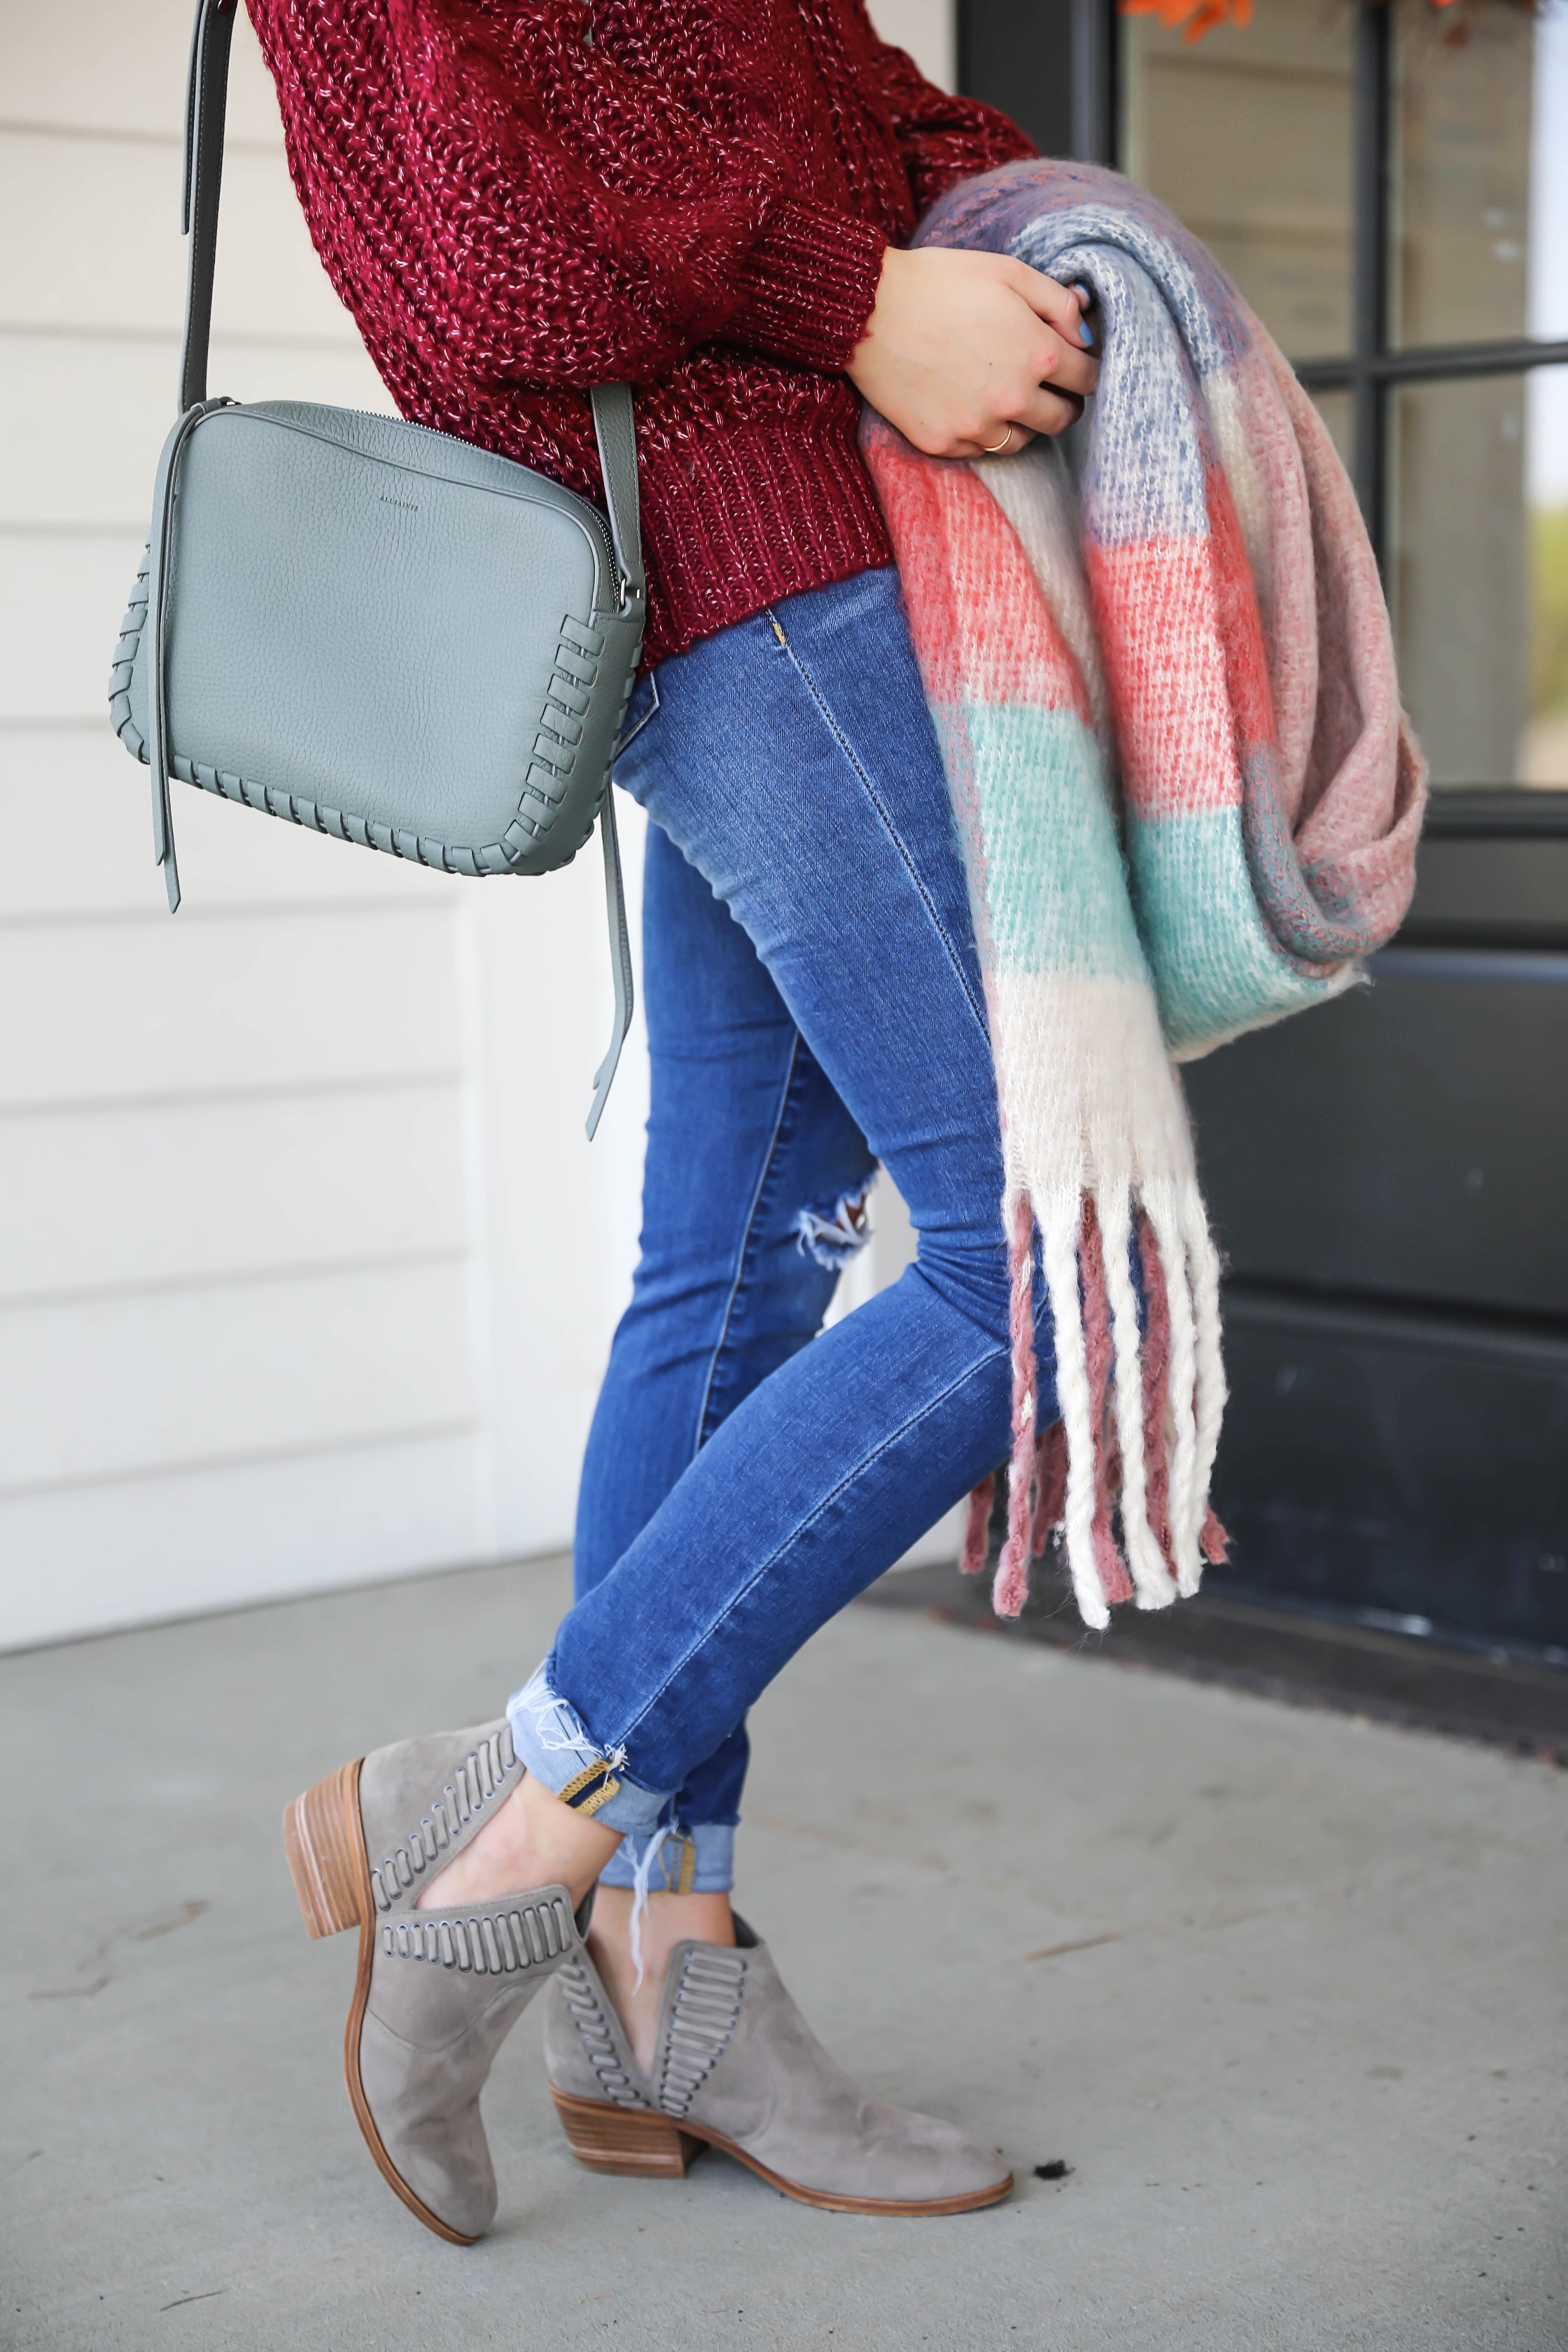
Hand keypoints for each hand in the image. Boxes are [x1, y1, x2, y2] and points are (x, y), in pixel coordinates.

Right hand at [847, 246, 1096, 458]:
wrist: (868, 310)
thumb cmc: (940, 282)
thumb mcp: (1008, 272)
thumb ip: (1058, 303)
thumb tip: (1085, 334)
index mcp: (1038, 353)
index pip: (1087, 378)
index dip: (1084, 368)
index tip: (1074, 363)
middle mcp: (1014, 399)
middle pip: (1062, 418)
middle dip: (1062, 400)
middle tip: (1047, 386)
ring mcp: (977, 427)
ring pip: (1023, 441)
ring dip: (1024, 421)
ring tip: (1005, 395)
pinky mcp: (943, 443)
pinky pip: (979, 449)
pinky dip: (982, 432)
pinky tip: (969, 404)